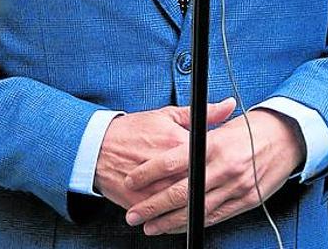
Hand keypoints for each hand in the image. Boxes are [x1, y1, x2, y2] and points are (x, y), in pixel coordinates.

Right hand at [93, 98, 234, 209]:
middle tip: (220, 191)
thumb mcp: (167, 115)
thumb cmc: (134, 130)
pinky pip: (163, 217)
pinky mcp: (140, 201)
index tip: (229, 168)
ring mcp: (153, 186)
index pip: (210, 158)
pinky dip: (173, 221)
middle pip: (199, 185)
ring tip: (203, 208)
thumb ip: (202, 114)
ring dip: (196, 209)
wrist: (98, 146)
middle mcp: (167, 166)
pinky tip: (181, 219)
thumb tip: (230, 106)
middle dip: (213, 191)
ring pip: (183, 205)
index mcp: (177, 142)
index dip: (223, 165)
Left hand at [122, 108, 303, 235]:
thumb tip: (166, 146)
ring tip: (150, 226)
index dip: (147, 174)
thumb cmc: (253, 128)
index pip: (171, 162)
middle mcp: (223, 168)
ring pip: (195, 210)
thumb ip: (193, 134)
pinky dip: (194, 223)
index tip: (131, 180)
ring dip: (169, 221)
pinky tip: (179, 226)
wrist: (288, 137)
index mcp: (213, 145)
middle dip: (152, 206)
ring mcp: (235, 187)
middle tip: (134, 214)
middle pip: (179, 193)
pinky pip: (214, 217)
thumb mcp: (222, 124)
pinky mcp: (245, 201)